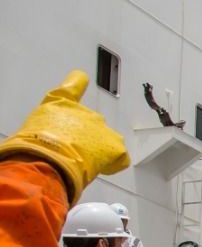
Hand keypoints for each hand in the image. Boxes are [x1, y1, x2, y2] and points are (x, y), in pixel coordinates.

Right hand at [0, 72, 129, 202]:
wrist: (50, 156)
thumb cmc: (37, 143)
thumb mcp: (36, 128)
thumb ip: (49, 127)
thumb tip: (54, 140)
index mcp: (61, 103)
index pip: (72, 85)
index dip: (77, 81)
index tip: (81, 77)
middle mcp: (85, 112)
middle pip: (91, 124)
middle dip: (85, 138)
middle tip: (72, 151)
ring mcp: (102, 128)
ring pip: (106, 140)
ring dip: (98, 151)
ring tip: (83, 162)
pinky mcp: (114, 146)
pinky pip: (119, 157)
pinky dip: (112, 164)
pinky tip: (99, 168)